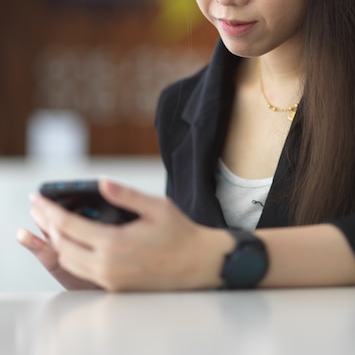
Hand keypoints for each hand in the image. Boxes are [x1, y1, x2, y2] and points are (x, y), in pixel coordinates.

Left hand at [19, 179, 232, 291]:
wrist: (198, 265)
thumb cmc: (180, 233)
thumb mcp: (156, 207)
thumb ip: (126, 195)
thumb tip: (102, 183)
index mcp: (115, 243)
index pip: (69, 226)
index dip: (50, 210)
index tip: (38, 198)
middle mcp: (107, 265)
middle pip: (62, 247)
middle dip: (47, 226)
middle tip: (40, 209)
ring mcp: (110, 280)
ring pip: (68, 262)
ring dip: (57, 243)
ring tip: (54, 224)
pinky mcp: (115, 288)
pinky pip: (82, 272)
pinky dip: (72, 255)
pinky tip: (75, 241)